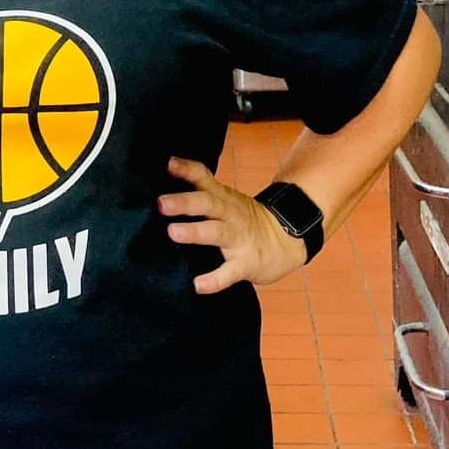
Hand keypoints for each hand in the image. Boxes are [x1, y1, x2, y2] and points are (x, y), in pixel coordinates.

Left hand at [157, 156, 307, 294]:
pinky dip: (215, 280)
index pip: (204, 178)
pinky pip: (230, 272)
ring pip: (216, 233)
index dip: (187, 169)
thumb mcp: (225, 199)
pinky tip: (199, 285)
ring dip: (195, 232)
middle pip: (208, 203)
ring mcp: (238, 238)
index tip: (168, 163)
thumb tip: (162, 182)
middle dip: (185, 202)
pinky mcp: (246, 263)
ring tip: (173, 232)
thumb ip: (198, 190)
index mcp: (222, 198)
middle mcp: (229, 214)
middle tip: (161, 203)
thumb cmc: (243, 219)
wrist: (286, 240)